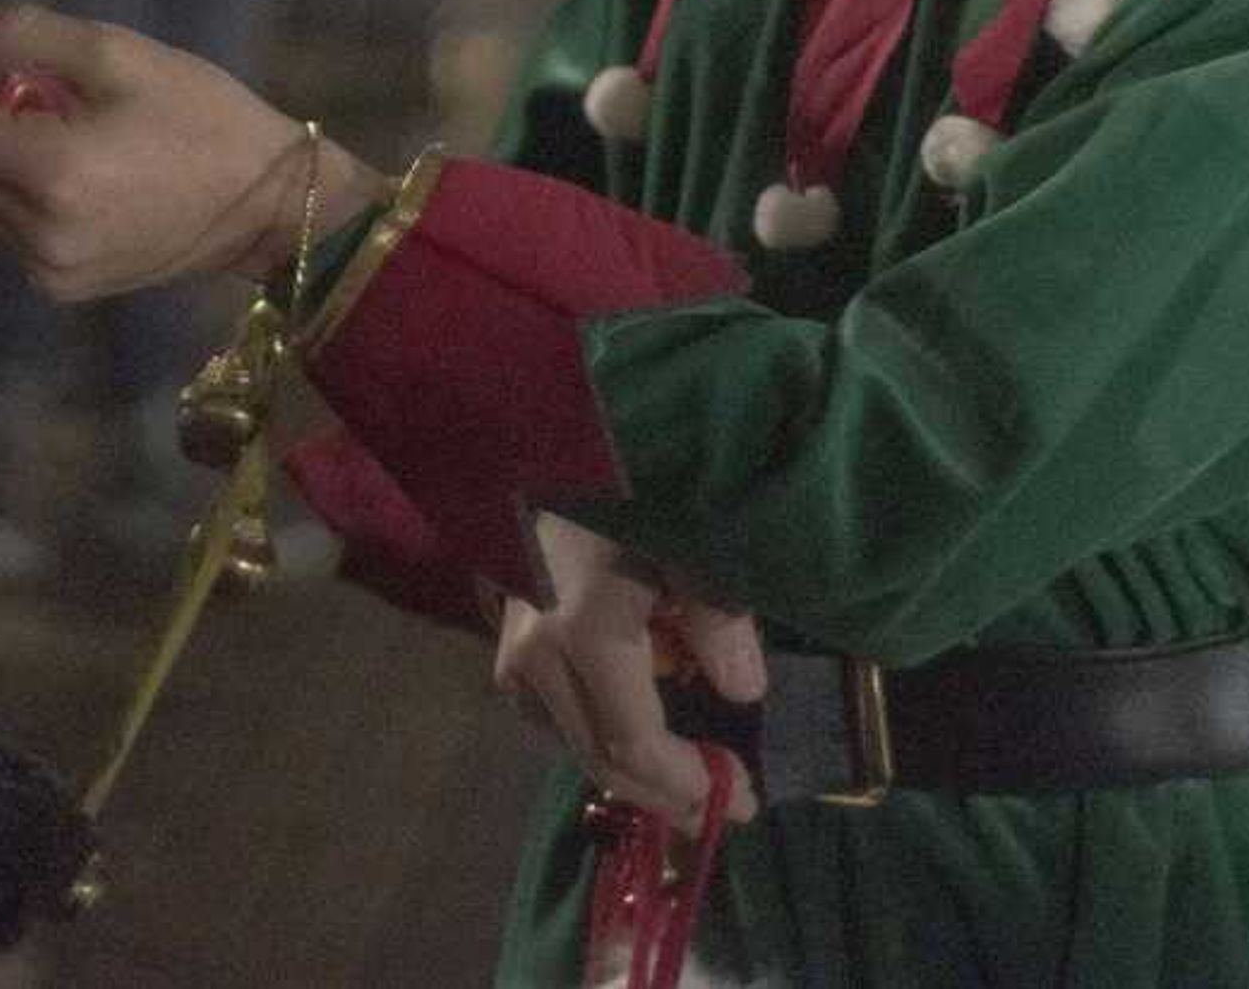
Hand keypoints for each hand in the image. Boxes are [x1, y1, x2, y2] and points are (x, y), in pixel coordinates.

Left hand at [0, 0, 371, 300]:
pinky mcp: (59, 285)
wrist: (271, 205)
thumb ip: (16, 35)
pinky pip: (0, 220)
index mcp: (51, 174)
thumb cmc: (202, 116)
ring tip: (9, 91)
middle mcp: (37, 234)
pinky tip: (37, 141)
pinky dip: (0, 175)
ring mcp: (46, 270)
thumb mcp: (114, 54)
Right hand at [492, 514, 762, 833]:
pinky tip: (634, 720)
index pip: (636, 744)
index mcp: (586, 635)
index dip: (689, 785)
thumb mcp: (684, 540)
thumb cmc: (616, 485)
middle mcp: (539, 660)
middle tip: (723, 804)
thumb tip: (744, 693)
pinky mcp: (505, 648)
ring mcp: (513, 656)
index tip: (743, 798)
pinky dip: (597, 735)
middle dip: (666, 795)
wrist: (531, 444)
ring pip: (574, 745)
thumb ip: (718, 617)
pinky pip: (551, 718)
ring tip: (687, 767)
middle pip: (602, 761)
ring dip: (633, 767)